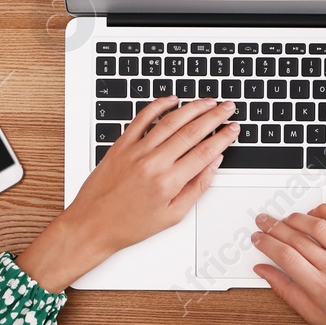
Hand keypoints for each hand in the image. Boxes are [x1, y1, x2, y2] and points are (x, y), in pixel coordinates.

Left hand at [18, 96, 237, 291]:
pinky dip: (158, 105)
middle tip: (227, 107)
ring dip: (193, 107)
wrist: (92, 225)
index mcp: (168, 183)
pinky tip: (171, 99)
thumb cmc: (129, 225)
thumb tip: (213, 164)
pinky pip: (142, 118)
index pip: (204, 152)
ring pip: (170, 121)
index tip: (233, 129)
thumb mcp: (172, 215)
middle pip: (191, 131)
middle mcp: (153, 163)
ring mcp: (135, 151)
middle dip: (214, 116)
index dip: (223, 137)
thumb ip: (196, 188)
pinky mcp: (121, 145)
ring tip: (208, 101)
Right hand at [249, 204, 325, 324]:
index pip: (284, 256)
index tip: (258, 239)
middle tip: (263, 223)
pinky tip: (315, 213)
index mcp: (321, 289)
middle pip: (296, 238)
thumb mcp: (316, 317)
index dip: (266, 243)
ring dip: (296, 217)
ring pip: (317, 226)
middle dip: (274, 227)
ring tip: (284, 218)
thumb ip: (287, 291)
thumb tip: (265, 273)